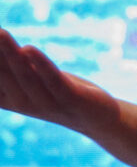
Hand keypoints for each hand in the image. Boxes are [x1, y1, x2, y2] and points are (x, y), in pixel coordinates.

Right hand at [0, 30, 116, 132]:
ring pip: (24, 76)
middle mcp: (21, 102)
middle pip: (0, 74)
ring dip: (9, 53)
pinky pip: (53, 80)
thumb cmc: (55, 92)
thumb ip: (5, 66)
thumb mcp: (25, 79)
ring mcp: (46, 103)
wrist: (97, 117)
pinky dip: (41, 64)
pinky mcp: (70, 100)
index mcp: (5, 98)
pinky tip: (30, 49)